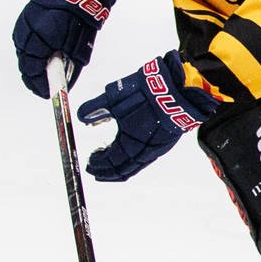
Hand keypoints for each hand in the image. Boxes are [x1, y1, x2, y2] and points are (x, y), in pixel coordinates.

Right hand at [13, 0, 114, 97]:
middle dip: (34, 79)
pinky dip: (31, 52)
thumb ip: (70, 65)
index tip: (48, 95)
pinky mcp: (22, 20)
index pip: (34, 72)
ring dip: (32, 65)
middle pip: (25, 65)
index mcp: (41, 41)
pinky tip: (40, 57)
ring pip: (23, 54)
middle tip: (44, 89)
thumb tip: (64, 84)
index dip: (40, 86)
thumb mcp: (79, 45)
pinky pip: (24, 42)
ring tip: (42, 75)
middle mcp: (27, 34)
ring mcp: (22, 26)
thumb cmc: (79, 17)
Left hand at [76, 52, 217, 181]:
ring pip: (134, 167)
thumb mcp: (114, 98)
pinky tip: (128, 155)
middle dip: (107, 171)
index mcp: (129, 143)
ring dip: (120, 168)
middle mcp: (143, 151)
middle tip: (95, 169)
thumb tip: (82, 118)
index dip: (97, 164)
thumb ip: (96, 109)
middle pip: (122, 170)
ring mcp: (156, 149)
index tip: (89, 162)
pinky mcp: (164, 143)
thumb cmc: (146, 94)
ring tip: (109, 165)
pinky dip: (132, 162)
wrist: (178, 89)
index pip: (110, 161)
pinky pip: (144, 160)